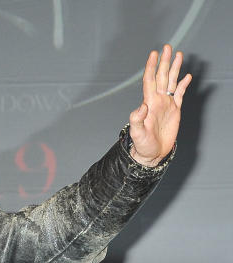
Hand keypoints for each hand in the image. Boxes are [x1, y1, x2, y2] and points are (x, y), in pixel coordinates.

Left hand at [129, 44, 191, 166]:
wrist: (152, 153)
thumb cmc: (142, 145)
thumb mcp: (137, 133)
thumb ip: (137, 120)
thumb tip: (141, 107)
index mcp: (149, 103)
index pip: (149, 80)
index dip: (151, 67)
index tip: (153, 54)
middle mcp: (157, 100)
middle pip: (161, 76)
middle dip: (164, 62)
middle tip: (167, 47)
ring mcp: (166, 104)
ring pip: (171, 82)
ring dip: (174, 68)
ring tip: (178, 55)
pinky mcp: (175, 110)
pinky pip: (180, 94)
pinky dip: (183, 84)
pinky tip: (186, 76)